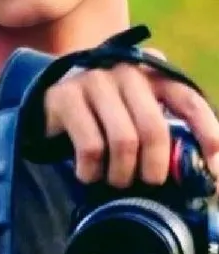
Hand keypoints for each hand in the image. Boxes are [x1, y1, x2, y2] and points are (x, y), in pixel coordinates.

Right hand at [42, 53, 218, 188]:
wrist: (50, 95)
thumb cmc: (106, 113)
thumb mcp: (139, 111)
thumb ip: (167, 132)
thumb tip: (204, 174)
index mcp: (154, 72)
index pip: (189, 101)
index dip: (207, 135)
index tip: (215, 171)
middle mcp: (127, 71)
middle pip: (154, 129)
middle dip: (156, 167)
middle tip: (150, 182)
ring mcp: (95, 81)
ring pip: (123, 141)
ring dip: (122, 173)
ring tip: (116, 180)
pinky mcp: (66, 97)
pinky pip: (90, 147)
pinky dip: (92, 171)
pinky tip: (89, 174)